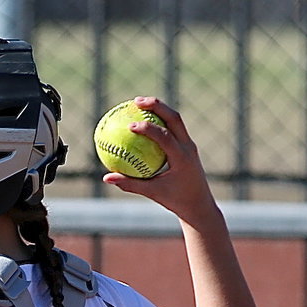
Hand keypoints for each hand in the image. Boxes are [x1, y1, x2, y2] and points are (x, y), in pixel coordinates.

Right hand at [102, 97, 218, 226]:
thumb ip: (130, 184)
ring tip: (139, 104)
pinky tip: (145, 120)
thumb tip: (106, 178)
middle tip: (136, 101)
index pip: (164, 137)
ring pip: (175, 119)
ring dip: (159, 108)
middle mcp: (188, 147)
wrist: (199, 204)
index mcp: (181, 158)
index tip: (130, 125)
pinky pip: (173, 128)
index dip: (147, 128)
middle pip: (174, 117)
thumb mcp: (152, 193)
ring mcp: (190, 144)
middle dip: (156, 105)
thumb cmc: (175, 201)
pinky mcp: (188, 146)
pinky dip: (160, 120)